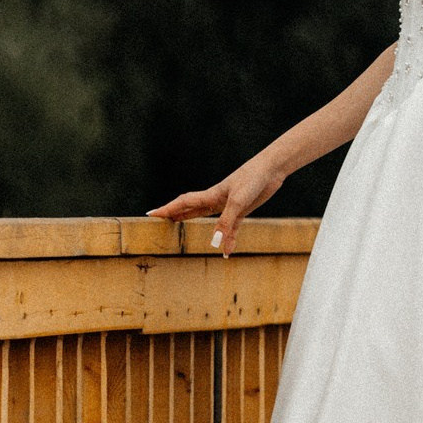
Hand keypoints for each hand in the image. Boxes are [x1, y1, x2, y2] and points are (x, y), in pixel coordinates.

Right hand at [147, 157, 284, 255]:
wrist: (271, 170)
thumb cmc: (252, 180)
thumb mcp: (238, 203)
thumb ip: (226, 223)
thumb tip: (215, 244)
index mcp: (210, 196)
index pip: (183, 203)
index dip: (167, 209)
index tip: (151, 214)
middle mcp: (216, 200)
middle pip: (190, 209)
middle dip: (175, 215)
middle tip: (160, 221)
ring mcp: (229, 205)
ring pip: (207, 218)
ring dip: (194, 224)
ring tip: (182, 231)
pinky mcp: (242, 210)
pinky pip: (231, 229)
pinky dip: (228, 240)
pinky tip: (226, 252)